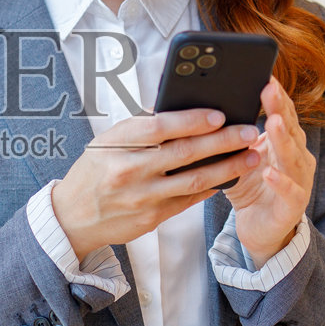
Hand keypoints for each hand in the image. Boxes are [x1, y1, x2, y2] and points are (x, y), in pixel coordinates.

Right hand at [51, 108, 260, 258]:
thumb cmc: (93, 172)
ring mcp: (142, 196)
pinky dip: (212, 187)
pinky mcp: (151, 218)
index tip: (219, 114)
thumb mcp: (107, 142)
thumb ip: (141, 127)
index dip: (192, 120)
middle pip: (184, 152)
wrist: (72, 216)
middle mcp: (129, 170)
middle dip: (223, 141)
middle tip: (249, 131)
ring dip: (228, 167)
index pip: (160, 127)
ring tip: (252, 156)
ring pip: (194, 180)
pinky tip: (230, 176)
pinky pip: (189, 200)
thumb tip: (181, 108)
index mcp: (117, 144)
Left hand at [223, 77, 315, 261]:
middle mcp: (297, 157)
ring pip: (293, 156)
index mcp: (284, 142)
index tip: (264, 75)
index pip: (282, 113)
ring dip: (282, 139)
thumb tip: (205, 109)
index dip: (275, 95)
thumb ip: (230, 137)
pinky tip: (269, 172)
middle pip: (289, 128)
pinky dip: (281, 181)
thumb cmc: (250, 188)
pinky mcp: (294, 205)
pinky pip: (290, 191)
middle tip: (269, 88)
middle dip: (279, 108)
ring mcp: (299, 180)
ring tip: (271, 123)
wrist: (260, 229)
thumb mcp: (237, 158)